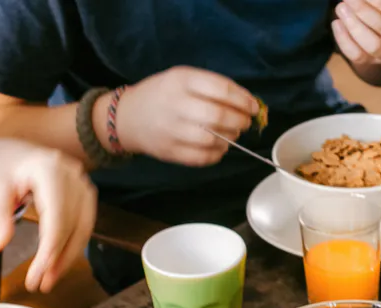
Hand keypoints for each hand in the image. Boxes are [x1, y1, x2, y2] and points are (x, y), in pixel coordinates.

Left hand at [0, 140, 97, 292]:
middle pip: (72, 226)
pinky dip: (73, 247)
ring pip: (83, 229)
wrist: (17, 153)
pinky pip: (85, 226)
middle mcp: (73, 176)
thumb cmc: (5, 169)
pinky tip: (59, 263)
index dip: (51, 249)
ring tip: (50, 279)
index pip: (57, 217)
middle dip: (58, 259)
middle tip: (41, 284)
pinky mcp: (87, 195)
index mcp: (50, 170)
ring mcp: (84, 185)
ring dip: (68, 257)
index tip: (38, 273)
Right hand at [112, 67, 258, 167]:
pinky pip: (203, 157)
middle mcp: (176, 104)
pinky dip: (218, 154)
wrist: (127, 117)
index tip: (253, 107)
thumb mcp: (183, 78)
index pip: (222, 89)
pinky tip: (219, 147)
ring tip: (232, 134)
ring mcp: (172, 130)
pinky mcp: (170, 152)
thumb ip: (214, 87)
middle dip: (240, 121)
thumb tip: (249, 104)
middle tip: (245, 122)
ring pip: (213, 139)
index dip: (244, 100)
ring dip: (231, 138)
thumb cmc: (162, 95)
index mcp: (181, 80)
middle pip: (219, 116)